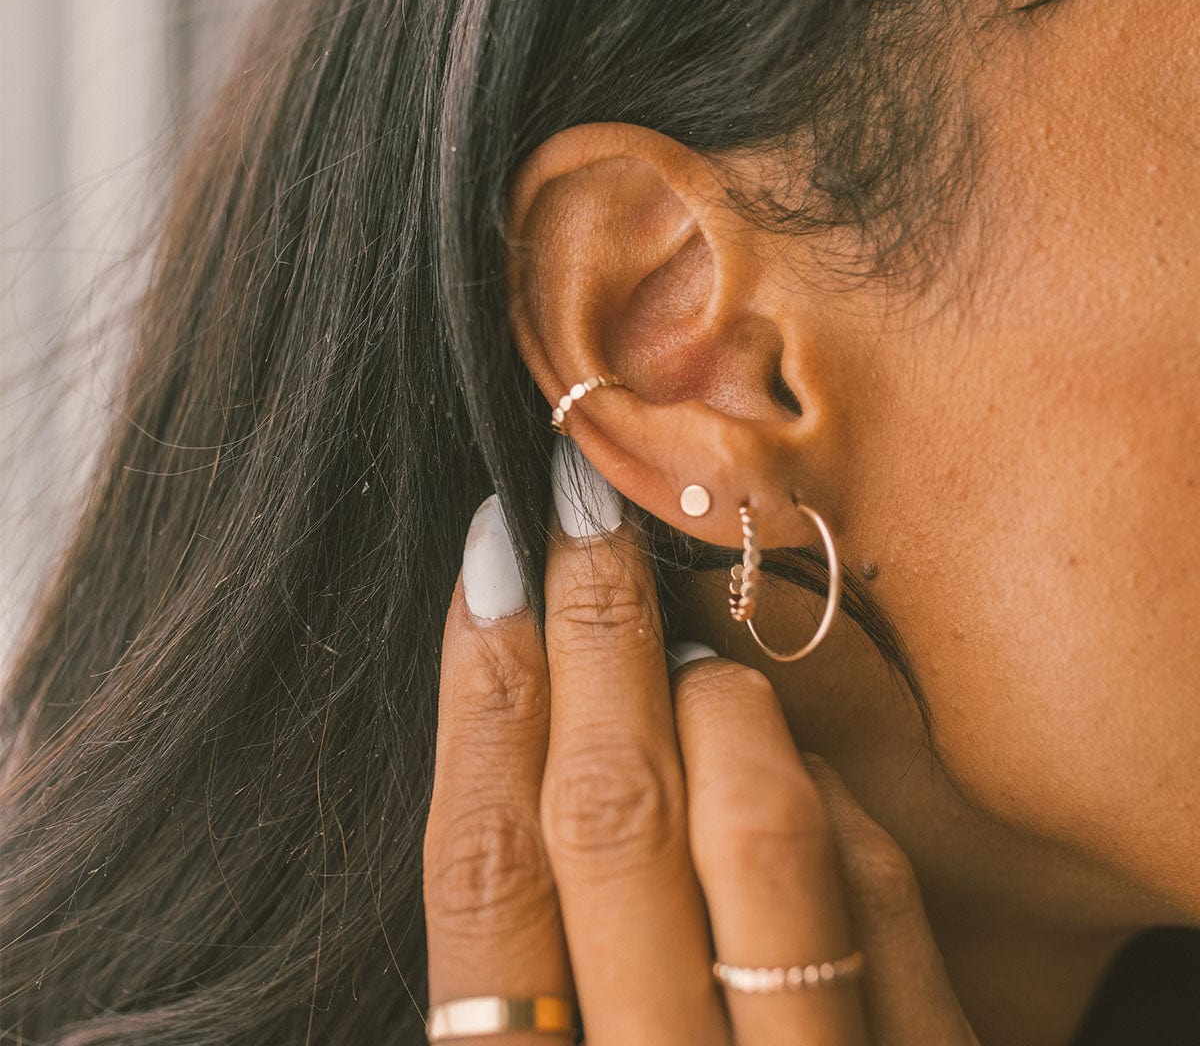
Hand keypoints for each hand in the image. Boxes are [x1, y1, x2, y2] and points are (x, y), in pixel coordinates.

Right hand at [422, 463, 978, 1044]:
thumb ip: (548, 948)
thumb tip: (546, 728)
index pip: (481, 864)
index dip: (478, 692)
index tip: (490, 556)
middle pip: (605, 815)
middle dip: (588, 632)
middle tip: (578, 501)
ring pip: (756, 831)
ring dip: (722, 700)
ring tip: (695, 635)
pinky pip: (886, 902)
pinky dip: (842, 802)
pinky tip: (803, 759)